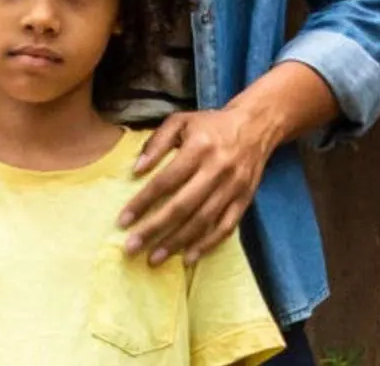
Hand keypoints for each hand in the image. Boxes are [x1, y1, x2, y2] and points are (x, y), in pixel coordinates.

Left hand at [119, 108, 272, 264]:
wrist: (256, 126)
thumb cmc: (210, 125)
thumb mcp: (180, 122)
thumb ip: (156, 142)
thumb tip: (136, 170)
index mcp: (199, 148)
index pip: (166, 181)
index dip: (143, 202)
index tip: (123, 221)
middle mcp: (217, 170)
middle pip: (182, 206)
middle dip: (154, 229)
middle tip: (131, 247)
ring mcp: (233, 188)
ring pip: (203, 221)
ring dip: (177, 242)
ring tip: (154, 258)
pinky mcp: (244, 200)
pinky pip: (226, 228)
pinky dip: (207, 244)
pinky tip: (188, 258)